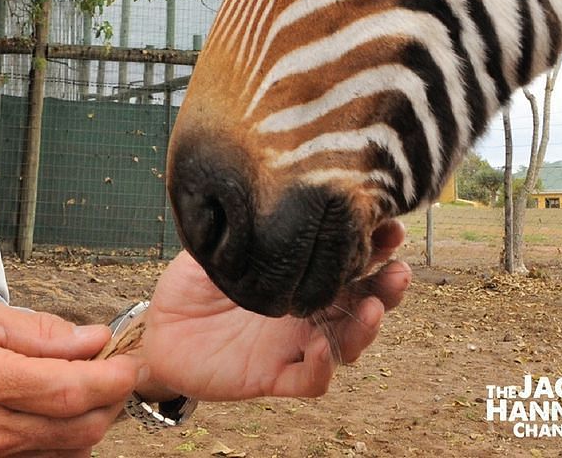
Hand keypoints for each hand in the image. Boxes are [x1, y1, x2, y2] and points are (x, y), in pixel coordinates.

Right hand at [0, 294, 137, 456]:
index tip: (130, 363)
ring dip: (90, 421)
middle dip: (109, 401)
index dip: (109, 379)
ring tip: (90, 388)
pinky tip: (61, 415)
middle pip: (75, 429)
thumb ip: (36, 329)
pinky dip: (63, 442)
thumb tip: (89, 338)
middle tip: (117, 372)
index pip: (67, 389)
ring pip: (64, 451)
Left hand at [137, 220, 410, 401]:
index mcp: (301, 273)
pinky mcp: (274, 376)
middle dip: (386, 287)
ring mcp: (295, 344)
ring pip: (346, 343)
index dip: (375, 245)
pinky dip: (320, 368)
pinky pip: (308, 380)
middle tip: (400, 268)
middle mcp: (308, 309)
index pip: (348, 259)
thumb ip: (246, 223)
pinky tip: (321, 348)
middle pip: (363, 301)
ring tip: (374, 307)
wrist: (161, 330)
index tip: (390, 223)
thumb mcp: (219, 244)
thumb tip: (267, 182)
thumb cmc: (195, 281)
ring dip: (365, 328)